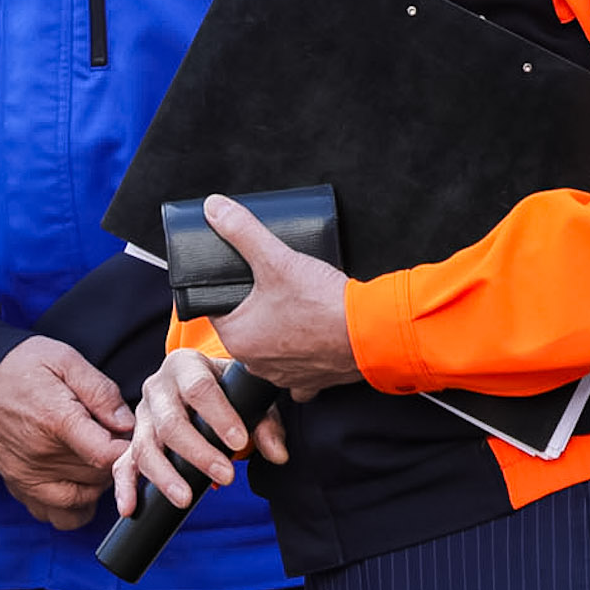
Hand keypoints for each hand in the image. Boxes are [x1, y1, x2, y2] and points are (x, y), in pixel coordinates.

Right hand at [0, 335, 134, 530]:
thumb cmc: (20, 367)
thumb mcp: (64, 360)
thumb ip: (100, 391)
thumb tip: (127, 424)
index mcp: (57, 421)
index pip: (109, 456)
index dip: (128, 450)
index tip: (126, 436)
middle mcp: (41, 456)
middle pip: (100, 479)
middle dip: (113, 463)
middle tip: (109, 439)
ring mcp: (28, 476)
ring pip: (83, 502)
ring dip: (96, 486)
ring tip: (91, 459)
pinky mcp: (20, 487)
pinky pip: (57, 516)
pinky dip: (73, 505)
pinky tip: (75, 480)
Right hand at [113, 348, 288, 520]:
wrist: (202, 387)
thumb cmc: (228, 391)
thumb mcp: (250, 398)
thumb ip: (266, 424)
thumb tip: (277, 454)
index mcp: (186, 366)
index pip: (199, 389)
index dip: (219, 416)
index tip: (239, 442)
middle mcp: (158, 388)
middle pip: (170, 422)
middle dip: (197, 453)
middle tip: (226, 476)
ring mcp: (142, 416)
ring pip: (145, 446)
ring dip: (164, 475)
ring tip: (185, 498)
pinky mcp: (134, 441)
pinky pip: (123, 464)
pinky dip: (125, 486)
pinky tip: (129, 507)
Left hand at [202, 195, 360, 395]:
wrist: (373, 333)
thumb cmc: (325, 305)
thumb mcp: (278, 259)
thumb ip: (242, 231)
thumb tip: (216, 208)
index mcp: (237, 339)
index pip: (217, 309)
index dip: (229, 289)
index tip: (245, 278)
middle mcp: (256, 363)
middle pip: (246, 327)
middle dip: (257, 307)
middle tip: (274, 287)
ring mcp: (285, 375)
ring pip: (273, 347)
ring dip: (281, 329)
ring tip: (296, 306)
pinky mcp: (312, 381)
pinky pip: (301, 365)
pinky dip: (306, 351)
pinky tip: (313, 334)